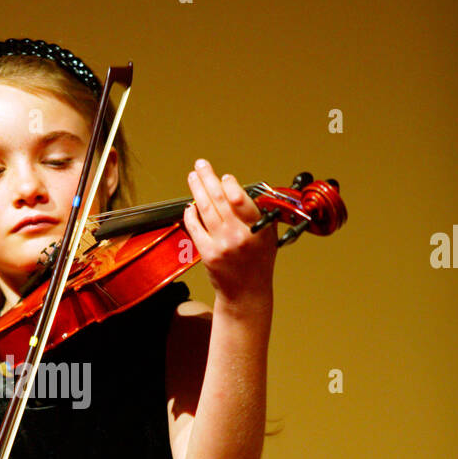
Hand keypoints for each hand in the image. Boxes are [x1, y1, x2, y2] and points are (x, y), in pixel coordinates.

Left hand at [183, 158, 276, 304]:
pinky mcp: (208, 254)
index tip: (224, 177)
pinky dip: (191, 214)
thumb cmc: (258, 263)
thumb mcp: (267, 236)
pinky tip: (190, 205)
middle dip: (208, 178)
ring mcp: (222, 245)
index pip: (241, 199)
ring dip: (197, 190)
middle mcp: (240, 235)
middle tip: (201, 165)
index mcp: (258, 228)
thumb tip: (239, 190)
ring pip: (206, 210)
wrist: (246, 293)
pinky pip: (195, 228)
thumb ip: (257, 214)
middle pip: (220, 199)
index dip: (230, 185)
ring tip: (193, 177)